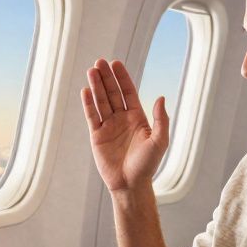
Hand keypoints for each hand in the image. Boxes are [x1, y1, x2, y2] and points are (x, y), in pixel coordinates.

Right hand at [80, 59, 168, 192]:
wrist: (130, 184)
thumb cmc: (147, 165)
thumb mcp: (160, 141)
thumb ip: (161, 119)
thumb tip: (161, 97)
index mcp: (138, 118)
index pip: (128, 92)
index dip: (122, 78)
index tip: (116, 63)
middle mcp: (122, 119)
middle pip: (113, 93)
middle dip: (107, 78)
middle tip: (100, 62)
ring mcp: (109, 126)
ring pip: (101, 101)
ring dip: (96, 86)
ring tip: (91, 70)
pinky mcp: (97, 136)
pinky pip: (92, 116)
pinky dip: (88, 103)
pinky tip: (85, 91)